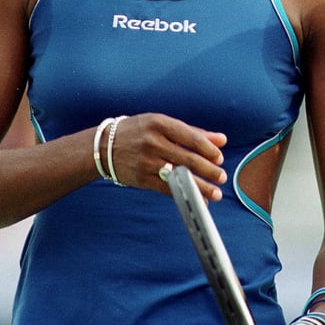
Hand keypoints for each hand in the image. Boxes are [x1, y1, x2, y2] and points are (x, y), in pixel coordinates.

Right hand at [100, 113, 227, 199]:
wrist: (102, 147)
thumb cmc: (139, 132)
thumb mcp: (163, 125)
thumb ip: (194, 132)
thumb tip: (222, 139)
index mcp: (160, 124)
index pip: (191, 138)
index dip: (208, 150)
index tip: (220, 158)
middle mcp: (153, 142)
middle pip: (187, 158)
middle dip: (208, 170)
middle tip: (222, 177)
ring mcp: (146, 162)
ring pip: (179, 176)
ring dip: (200, 187)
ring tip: (216, 193)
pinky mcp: (141, 178)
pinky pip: (166, 189)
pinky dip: (184, 195)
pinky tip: (198, 200)